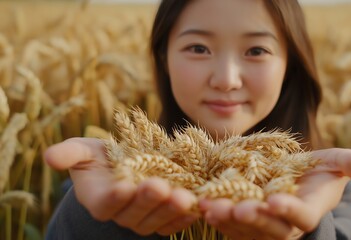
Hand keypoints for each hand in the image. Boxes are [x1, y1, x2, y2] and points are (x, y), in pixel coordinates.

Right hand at [44, 137, 198, 235]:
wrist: (126, 164)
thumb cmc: (101, 157)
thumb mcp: (84, 151)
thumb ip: (69, 153)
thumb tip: (49, 157)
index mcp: (99, 199)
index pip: (106, 203)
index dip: (115, 197)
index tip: (125, 186)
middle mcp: (122, 214)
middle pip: (135, 213)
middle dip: (148, 201)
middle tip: (161, 187)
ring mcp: (144, 219)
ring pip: (156, 221)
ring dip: (171, 211)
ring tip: (186, 197)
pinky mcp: (163, 218)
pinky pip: (173, 224)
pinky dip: (185, 218)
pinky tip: (197, 207)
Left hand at [199, 148, 350, 239]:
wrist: (293, 183)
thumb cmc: (315, 173)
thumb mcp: (331, 164)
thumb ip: (344, 163)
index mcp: (308, 210)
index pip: (302, 216)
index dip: (290, 211)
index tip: (275, 201)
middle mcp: (285, 225)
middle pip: (270, 228)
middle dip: (255, 219)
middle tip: (238, 209)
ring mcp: (263, 228)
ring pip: (246, 229)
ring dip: (229, 219)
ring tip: (211, 207)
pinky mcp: (245, 224)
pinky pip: (231, 225)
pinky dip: (217, 216)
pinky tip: (202, 205)